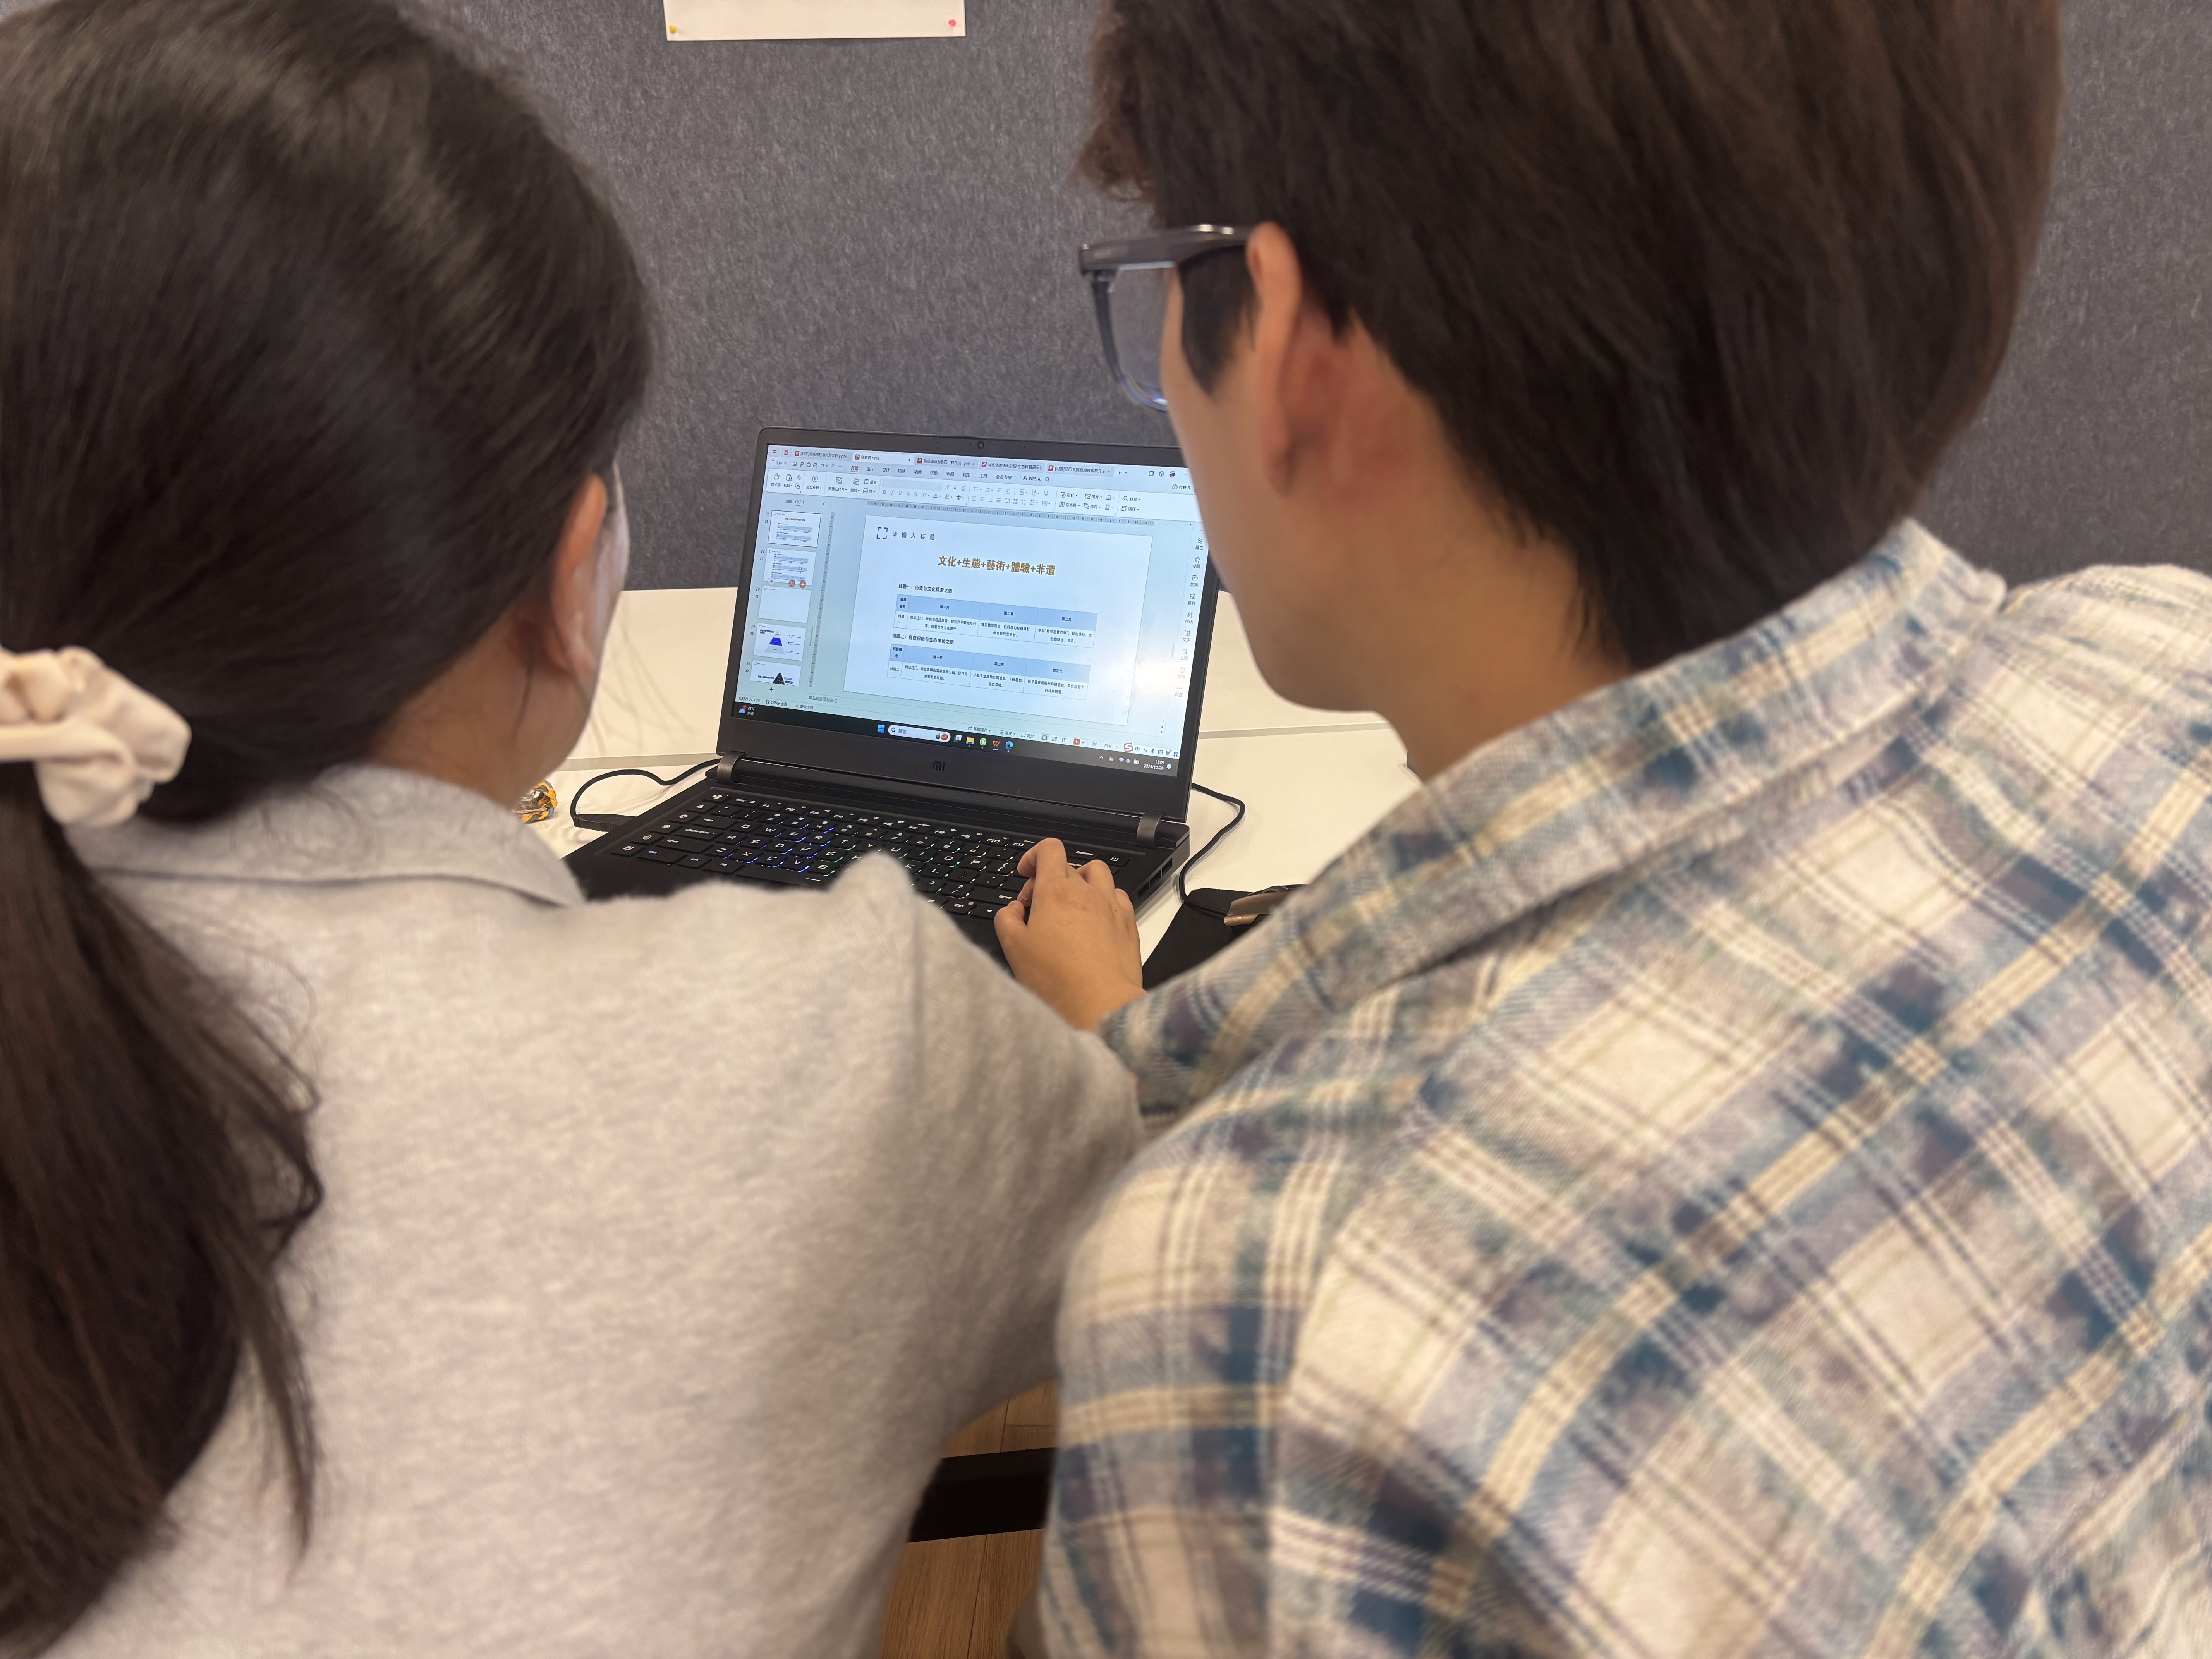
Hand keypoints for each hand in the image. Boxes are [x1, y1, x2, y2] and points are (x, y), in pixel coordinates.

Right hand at [995, 838, 1145, 1030]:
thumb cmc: (1056, 980)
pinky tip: (1095, 922)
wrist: (1100, 1005)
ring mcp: (1112, 907)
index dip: (1034, 856)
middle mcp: (1087, 892)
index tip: (1027, 874)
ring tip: (1071, 906)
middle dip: (1049, 880)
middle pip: (1069, 866)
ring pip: (1099, 875)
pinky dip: (1104, 901)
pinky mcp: (1129, 925)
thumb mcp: (1014, 948)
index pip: (1049, 850)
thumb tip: (1013, 909)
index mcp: (1056, 891)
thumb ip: (1007, 919)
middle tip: (1037, 908)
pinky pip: (1118, 898)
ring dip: (1082, 882)